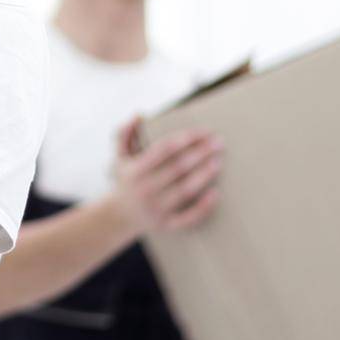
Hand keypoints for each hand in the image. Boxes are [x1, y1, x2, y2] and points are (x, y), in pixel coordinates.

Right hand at [112, 116, 222, 233]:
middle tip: (219, 142)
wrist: (120, 216)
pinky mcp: (167, 225)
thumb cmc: (127, 180)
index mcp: (135, 170)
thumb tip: (139, 115)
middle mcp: (145, 189)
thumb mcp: (120, 156)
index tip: (204, 131)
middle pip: (178, 167)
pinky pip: (188, 217)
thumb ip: (125, 133)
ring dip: (204, 174)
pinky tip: (216, 193)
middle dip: (200, 153)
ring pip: (185, 190)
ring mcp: (156, 209)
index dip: (186, 139)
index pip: (164, 149)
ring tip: (218, 161)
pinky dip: (203, 207)